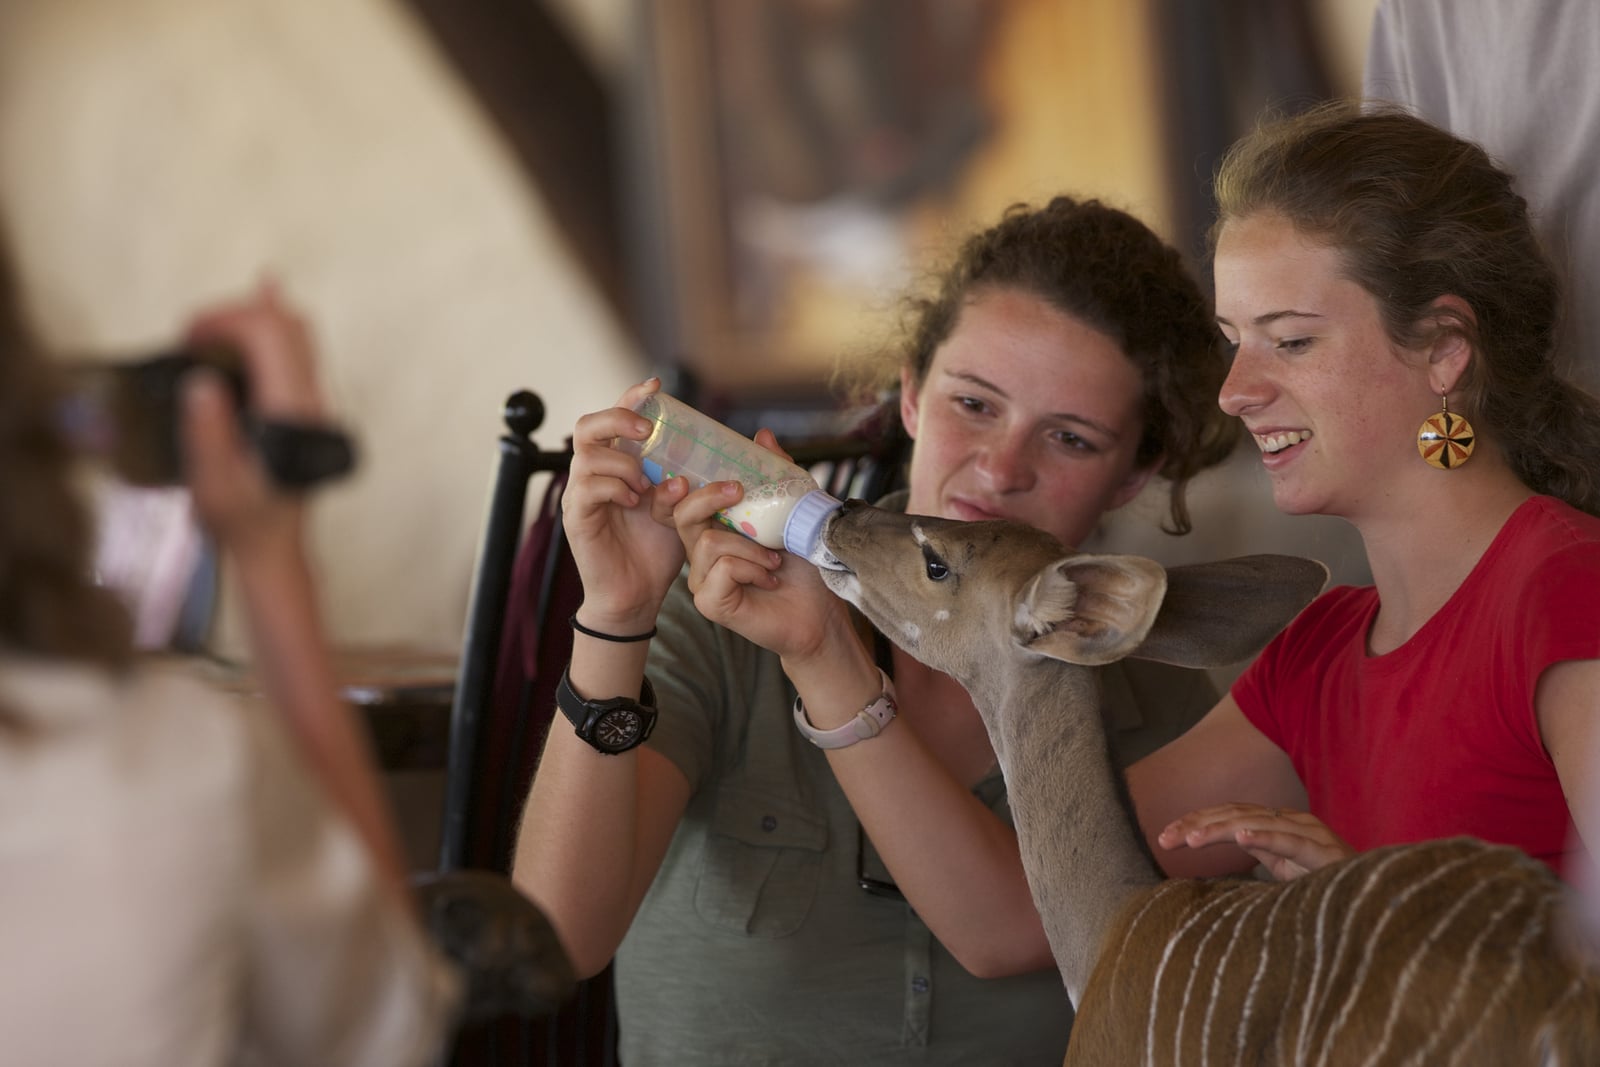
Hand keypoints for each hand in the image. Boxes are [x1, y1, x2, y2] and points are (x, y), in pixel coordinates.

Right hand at [180, 279, 319, 557]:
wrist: (274, 546)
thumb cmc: (241, 519)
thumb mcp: (213, 483)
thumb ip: (208, 433)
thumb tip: (201, 382)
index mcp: (289, 411)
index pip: (270, 335)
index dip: (226, 320)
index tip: (188, 337)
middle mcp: (310, 399)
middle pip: (285, 325)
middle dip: (234, 314)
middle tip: (192, 338)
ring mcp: (313, 401)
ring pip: (296, 332)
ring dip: (251, 317)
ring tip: (207, 328)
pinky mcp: (305, 405)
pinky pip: (298, 349)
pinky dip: (274, 321)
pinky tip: (267, 291)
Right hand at [562, 378, 688, 630]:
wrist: (637, 595)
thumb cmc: (658, 550)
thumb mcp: (679, 510)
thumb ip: (683, 485)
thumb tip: (694, 468)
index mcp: (619, 464)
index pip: (616, 418)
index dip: (631, 396)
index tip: (656, 385)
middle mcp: (594, 473)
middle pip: (587, 425)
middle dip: (618, 418)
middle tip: (646, 429)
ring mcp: (580, 494)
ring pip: (588, 455)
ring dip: (623, 463)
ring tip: (646, 485)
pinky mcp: (576, 517)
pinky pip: (588, 487)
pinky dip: (615, 487)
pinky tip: (634, 501)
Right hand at [674, 429, 851, 660]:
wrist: (820, 609)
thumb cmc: (804, 563)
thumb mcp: (791, 508)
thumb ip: (775, 473)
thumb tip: (762, 434)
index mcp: (712, 528)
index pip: (680, 501)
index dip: (676, 485)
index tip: (695, 473)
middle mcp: (700, 553)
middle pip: (683, 513)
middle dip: (710, 496)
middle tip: (739, 491)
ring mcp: (701, 579)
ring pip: (706, 542)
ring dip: (749, 546)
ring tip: (774, 558)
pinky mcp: (709, 602)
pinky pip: (720, 569)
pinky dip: (751, 568)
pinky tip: (769, 578)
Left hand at [1156, 803, 1353, 880]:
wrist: (1377, 896)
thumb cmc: (1328, 882)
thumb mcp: (1283, 867)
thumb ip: (1259, 852)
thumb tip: (1226, 850)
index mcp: (1277, 824)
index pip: (1228, 816)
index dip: (1195, 822)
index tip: (1164, 837)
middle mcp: (1291, 820)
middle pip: (1234, 815)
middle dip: (1196, 825)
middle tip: (1164, 838)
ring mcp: (1308, 832)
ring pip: (1256, 823)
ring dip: (1220, 829)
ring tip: (1191, 839)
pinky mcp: (1324, 851)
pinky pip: (1291, 840)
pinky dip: (1266, 836)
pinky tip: (1241, 838)